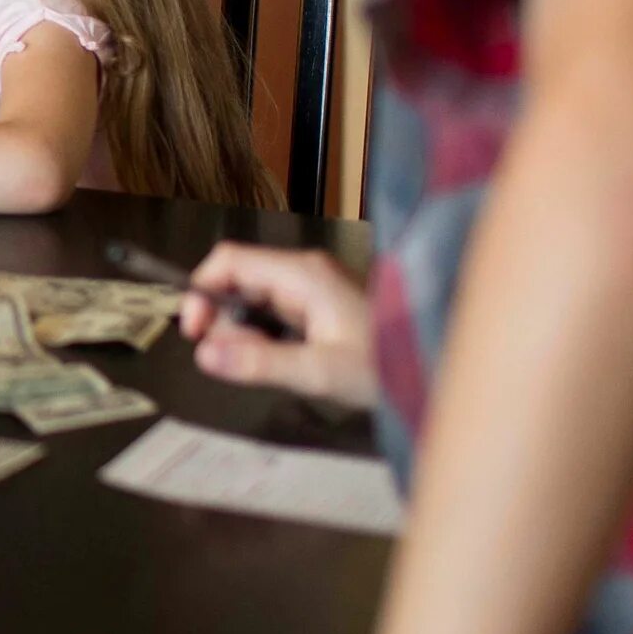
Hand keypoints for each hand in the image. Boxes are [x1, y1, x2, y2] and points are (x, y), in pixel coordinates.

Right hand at [179, 244, 378, 407]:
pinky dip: (267, 335)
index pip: (229, 261)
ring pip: (255, 299)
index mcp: (301, 275)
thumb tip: (203, 355)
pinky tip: (285, 361)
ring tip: (268, 367)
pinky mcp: (322, 304)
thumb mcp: (320, 372)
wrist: (437, 368)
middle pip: (238, 280)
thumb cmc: (385, 367)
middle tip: (234, 362)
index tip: (195, 334)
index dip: (200, 292)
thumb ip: (261, 363)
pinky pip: (277, 312)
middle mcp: (304, 271)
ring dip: (246, 332)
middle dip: (223, 320)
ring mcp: (314, 286)